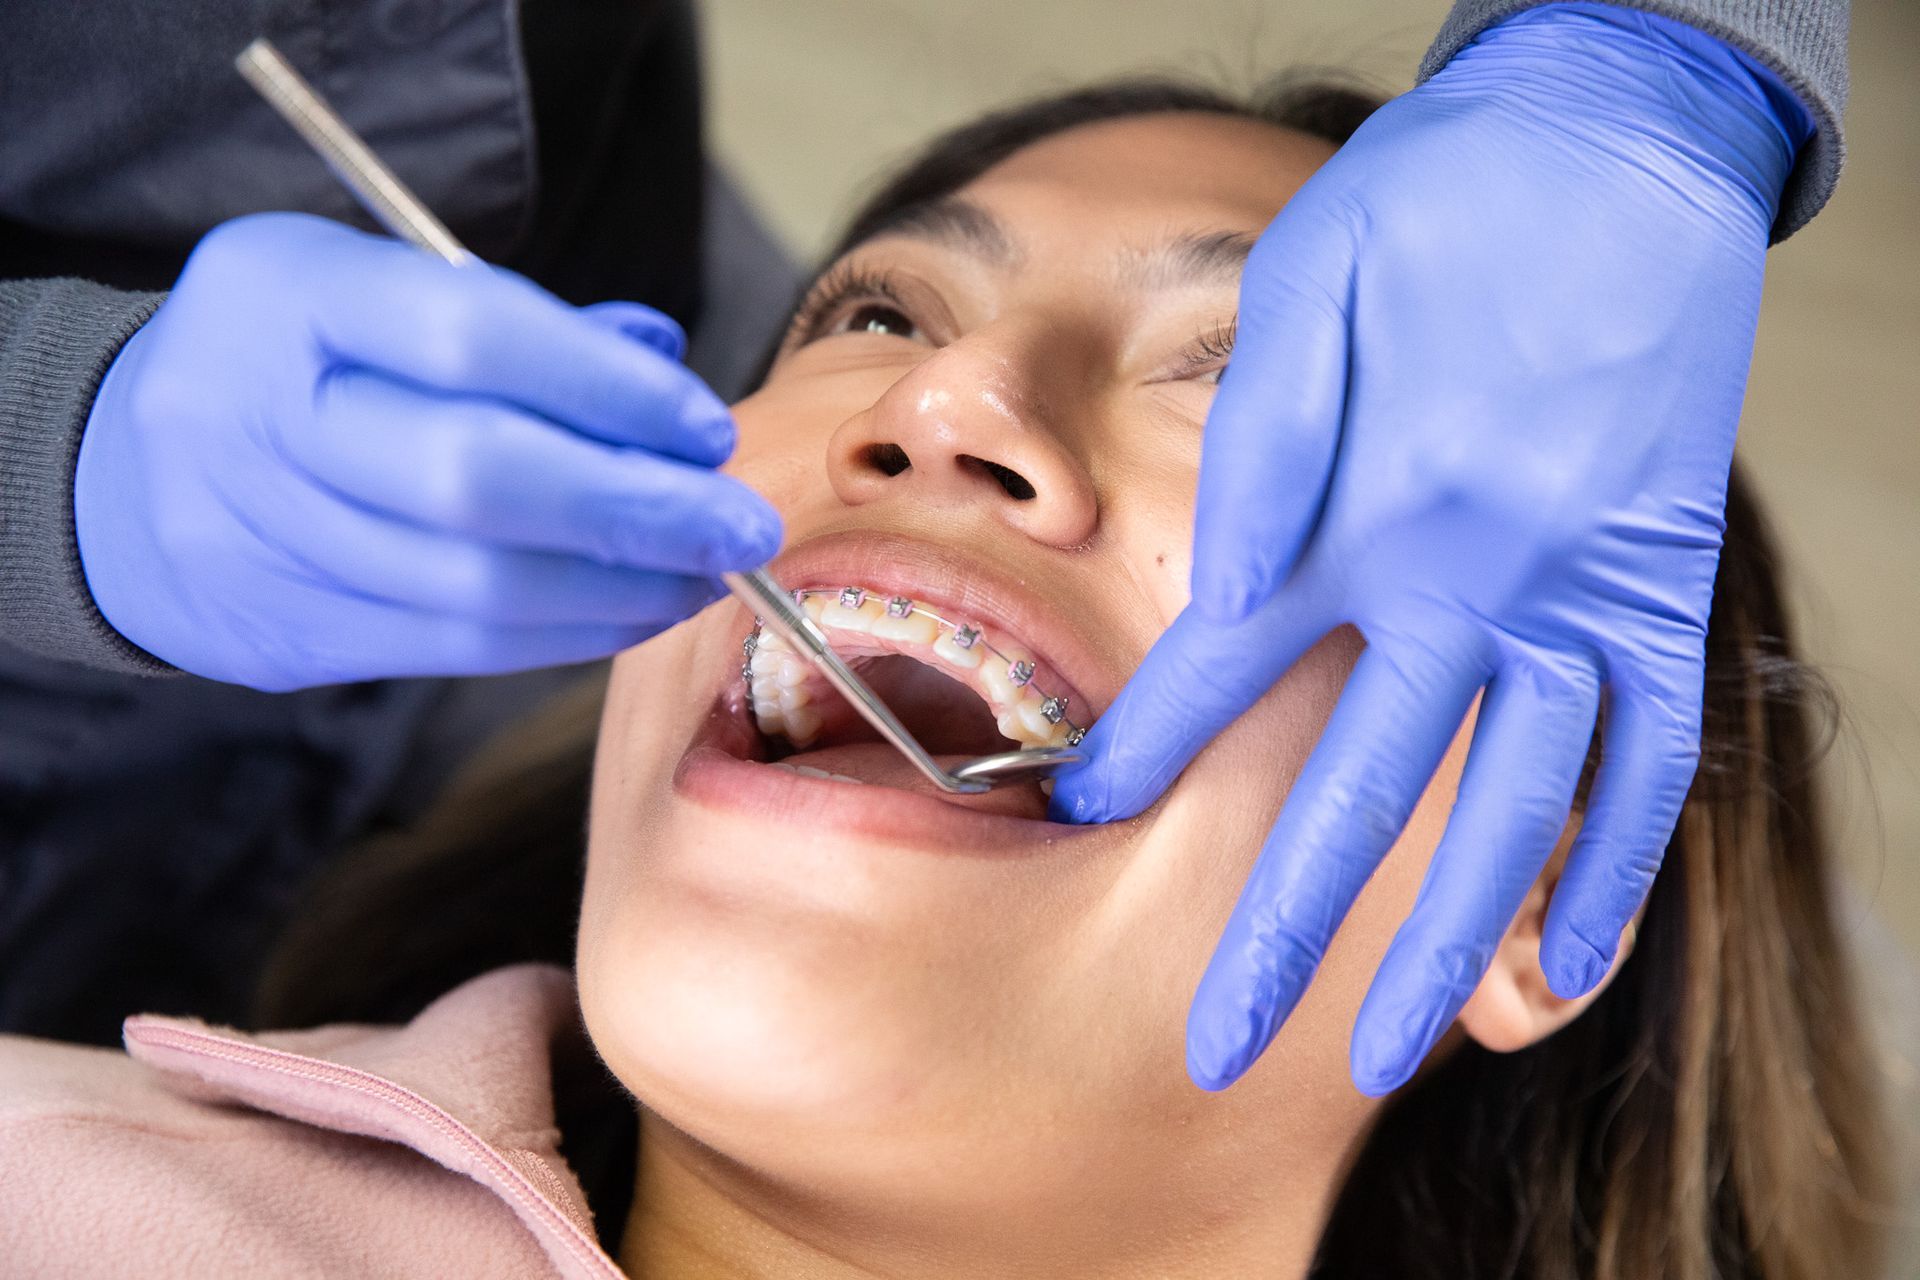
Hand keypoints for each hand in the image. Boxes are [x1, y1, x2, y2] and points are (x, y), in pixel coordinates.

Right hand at [75, 212, 779, 689]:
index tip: (704, 428)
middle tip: (739, 525)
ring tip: (703, 573)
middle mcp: (254, 413)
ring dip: (620, 588)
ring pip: (474, 585)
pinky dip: (566, 631)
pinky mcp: (284, 633)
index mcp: (285, 292)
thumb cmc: (298, 362)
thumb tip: (663, 371)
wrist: (122, 474)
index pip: (472, 338)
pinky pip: (456, 644)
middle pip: (475, 479)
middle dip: (636, 511)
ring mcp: (257, 533)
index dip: (610, 392)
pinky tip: (634, 607)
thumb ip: (524, 323)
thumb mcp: (381, 291)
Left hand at [1051, 3, 1811, 1091]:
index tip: (1080, 828)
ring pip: (1510, 804)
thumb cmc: (1442, 205)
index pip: (1228, 667)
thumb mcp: (1310, 283)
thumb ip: (1267, 449)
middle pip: (1364, 786)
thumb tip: (1230, 591)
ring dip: (1444, 941)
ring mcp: (1584, 589)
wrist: (1620, 139)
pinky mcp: (1665, 587)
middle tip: (1216, 1047)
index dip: (1147, 754)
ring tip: (1382, 1057)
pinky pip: (1654, 757)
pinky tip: (1562, 965)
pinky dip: (1614, 865)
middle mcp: (1476, 570)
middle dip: (1281, 929)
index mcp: (1366, 500)